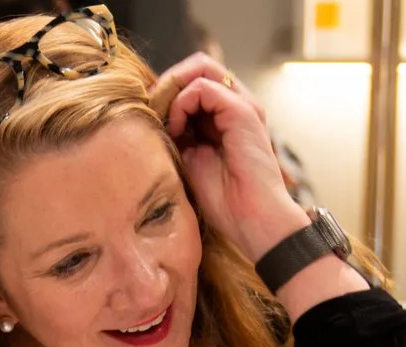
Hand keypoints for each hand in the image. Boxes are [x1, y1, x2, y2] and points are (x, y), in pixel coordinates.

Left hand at [156, 55, 310, 265]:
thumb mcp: (192, 160)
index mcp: (228, 117)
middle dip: (169, 82)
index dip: (169, 91)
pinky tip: (177, 129)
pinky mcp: (242, 111)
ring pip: (201, 68)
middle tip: (152, 107)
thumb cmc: (228, 202)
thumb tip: (154, 117)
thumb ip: (180, 135)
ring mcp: (242, 105)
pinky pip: (202, 86)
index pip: (195, 81)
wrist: (254, 221)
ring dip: (173, 89)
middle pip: (199, 66)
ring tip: (164, 120)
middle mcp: (238, 105)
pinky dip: (182, 103)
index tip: (150, 115)